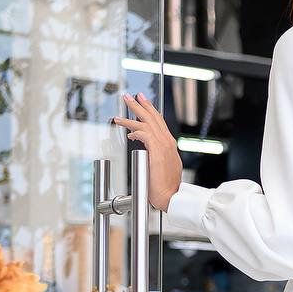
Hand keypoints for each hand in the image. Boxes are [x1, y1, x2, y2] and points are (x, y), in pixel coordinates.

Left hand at [111, 92, 183, 212]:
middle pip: (153, 117)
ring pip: (146, 122)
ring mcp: (163, 145)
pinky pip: (143, 133)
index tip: (143, 102)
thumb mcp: (165, 167)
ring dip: (132, 113)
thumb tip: (151, 152)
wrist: (171, 196)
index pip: (159, 122)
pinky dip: (134, 130)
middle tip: (130, 96)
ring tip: (122, 107)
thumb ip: (159, 156)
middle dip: (140, 104)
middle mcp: (167, 141)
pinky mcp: (157, 150)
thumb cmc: (166, 186)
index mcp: (170, 144)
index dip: (150, 110)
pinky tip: (128, 133)